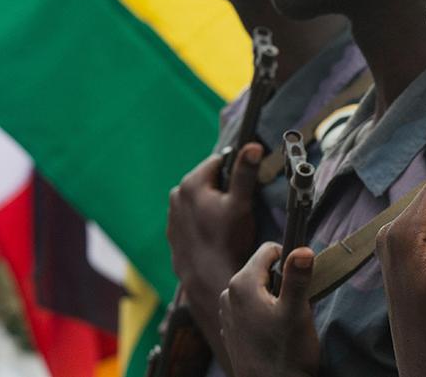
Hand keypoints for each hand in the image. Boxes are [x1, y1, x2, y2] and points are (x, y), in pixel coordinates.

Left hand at [166, 142, 261, 360]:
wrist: (208, 279)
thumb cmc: (227, 240)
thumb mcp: (241, 204)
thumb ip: (245, 172)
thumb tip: (252, 146)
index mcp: (191, 183)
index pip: (220, 162)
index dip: (237, 171)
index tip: (247, 188)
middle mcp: (177, 196)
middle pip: (210, 181)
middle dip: (225, 189)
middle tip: (240, 208)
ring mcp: (174, 216)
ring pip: (202, 200)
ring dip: (215, 205)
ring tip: (230, 224)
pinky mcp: (175, 233)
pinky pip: (194, 218)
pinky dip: (205, 221)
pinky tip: (218, 235)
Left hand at [219, 243, 318, 376]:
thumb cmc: (285, 354)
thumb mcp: (296, 311)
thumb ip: (297, 277)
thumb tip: (302, 249)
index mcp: (242, 284)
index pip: (268, 250)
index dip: (289, 260)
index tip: (300, 282)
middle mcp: (228, 294)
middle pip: (262, 269)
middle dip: (282, 281)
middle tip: (294, 306)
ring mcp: (227, 313)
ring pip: (257, 288)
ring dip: (273, 297)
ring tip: (284, 322)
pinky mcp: (231, 328)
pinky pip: (250, 306)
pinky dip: (264, 311)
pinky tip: (273, 333)